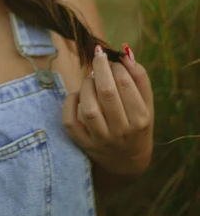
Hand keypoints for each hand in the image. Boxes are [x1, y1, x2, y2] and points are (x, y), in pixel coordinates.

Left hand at [62, 45, 153, 175]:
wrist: (127, 161)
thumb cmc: (137, 125)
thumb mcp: (146, 104)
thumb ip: (139, 78)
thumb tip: (125, 53)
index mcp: (140, 118)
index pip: (125, 84)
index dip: (116, 66)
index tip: (113, 61)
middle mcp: (122, 131)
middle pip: (107, 93)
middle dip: (100, 68)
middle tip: (98, 58)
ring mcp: (101, 139)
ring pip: (89, 108)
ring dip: (86, 86)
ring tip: (90, 78)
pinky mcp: (84, 144)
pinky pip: (70, 122)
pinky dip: (70, 104)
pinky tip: (77, 95)